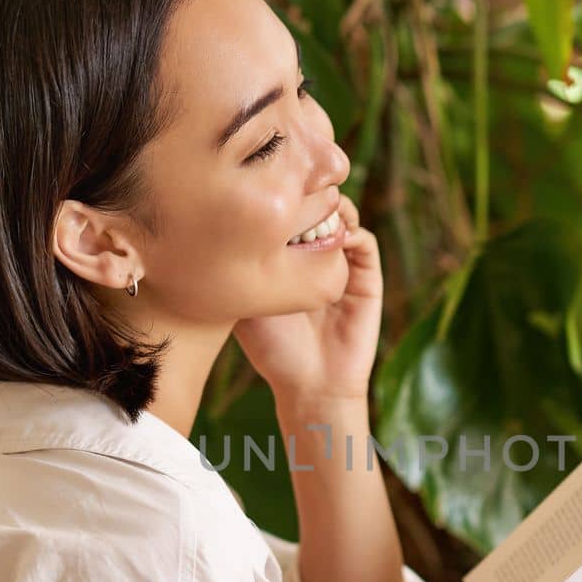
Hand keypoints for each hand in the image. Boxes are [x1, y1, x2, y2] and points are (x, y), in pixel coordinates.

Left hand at [233, 194, 380, 407]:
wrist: (311, 386)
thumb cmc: (272, 350)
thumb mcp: (243, 303)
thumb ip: (238, 268)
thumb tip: (215, 228)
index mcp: (288, 259)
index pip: (287, 212)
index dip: (279, 199)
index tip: (262, 198)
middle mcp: (316, 256)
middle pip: (315, 206)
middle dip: (304, 195)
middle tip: (288, 199)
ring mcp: (342, 265)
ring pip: (342, 216)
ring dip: (329, 208)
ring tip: (311, 216)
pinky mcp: (366, 278)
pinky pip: (364, 241)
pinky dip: (351, 231)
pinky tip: (332, 239)